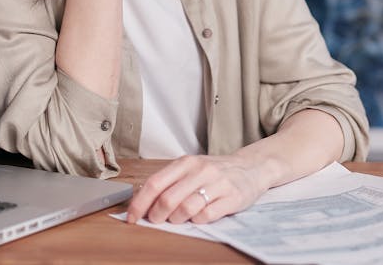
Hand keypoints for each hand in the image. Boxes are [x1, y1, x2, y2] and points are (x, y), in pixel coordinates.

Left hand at [126, 153, 265, 224]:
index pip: (155, 183)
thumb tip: (142, 202)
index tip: (132, 217)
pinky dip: (197, 221)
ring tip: (178, 219)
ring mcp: (217, 183)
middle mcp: (201, 170)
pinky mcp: (231, 197)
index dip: (139, 203)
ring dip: (176, 219)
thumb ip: (169, 181)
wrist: (251, 167)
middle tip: (157, 220)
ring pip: (186, 209)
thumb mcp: (191, 168)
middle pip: (168, 199)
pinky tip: (198, 217)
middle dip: (157, 216)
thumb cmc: (215, 171)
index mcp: (186, 162)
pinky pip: (206, 215)